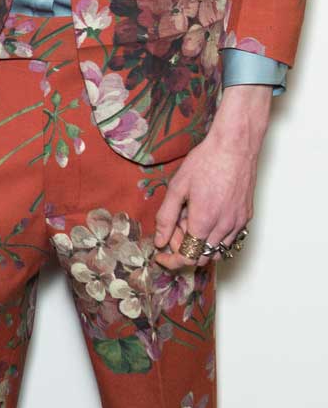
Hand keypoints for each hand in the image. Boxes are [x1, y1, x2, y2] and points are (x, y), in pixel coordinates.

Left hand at [153, 85, 270, 268]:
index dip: (171, 261)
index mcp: (204, 221)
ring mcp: (238, 223)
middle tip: (175, 229)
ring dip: (200, 244)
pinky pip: (230, 238)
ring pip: (217, 250)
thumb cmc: (206, 162)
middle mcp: (224, 227)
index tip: (161, 256)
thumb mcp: (177, 187)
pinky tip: (206, 215)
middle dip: (184, 250)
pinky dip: (215, 236)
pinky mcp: (246, 217)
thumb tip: (160, 241)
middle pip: (202, 257)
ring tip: (190, 219)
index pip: (187, 257)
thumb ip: (166, 218)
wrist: (235, 146)